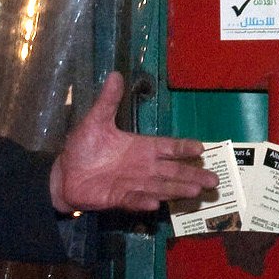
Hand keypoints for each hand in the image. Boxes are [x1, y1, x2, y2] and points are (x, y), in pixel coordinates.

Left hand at [50, 71, 217, 212]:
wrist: (63, 173)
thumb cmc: (83, 148)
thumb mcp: (95, 121)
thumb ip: (108, 101)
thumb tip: (115, 74)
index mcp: (140, 147)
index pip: (168, 147)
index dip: (183, 148)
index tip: (201, 148)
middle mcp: (142, 167)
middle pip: (173, 171)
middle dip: (192, 174)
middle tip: (215, 180)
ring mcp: (133, 184)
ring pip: (160, 187)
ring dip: (177, 189)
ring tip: (195, 192)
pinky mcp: (119, 198)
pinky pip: (134, 200)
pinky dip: (144, 201)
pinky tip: (155, 204)